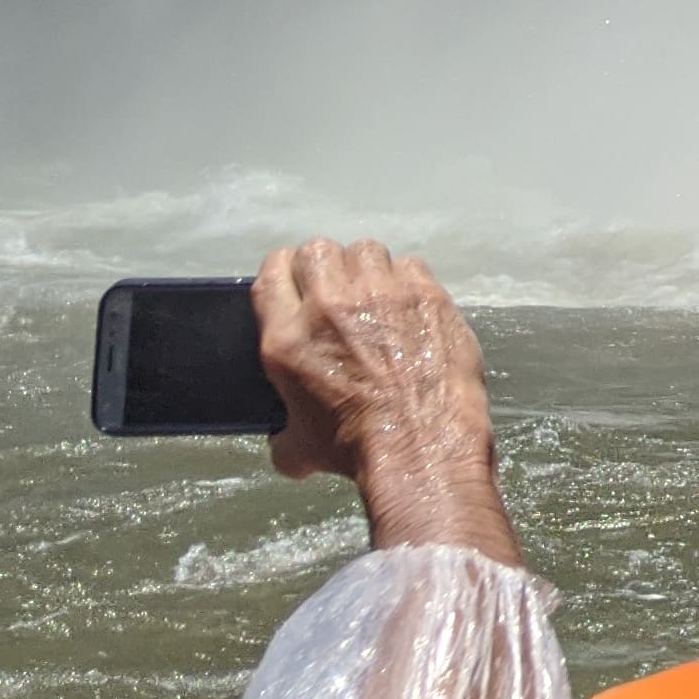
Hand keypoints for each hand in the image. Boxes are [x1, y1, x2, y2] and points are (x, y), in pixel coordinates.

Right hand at [254, 239, 519, 564]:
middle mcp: (330, 306)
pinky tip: (411, 306)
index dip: (283, 272)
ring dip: (366, 269)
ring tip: (375, 296)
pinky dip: (408, 280)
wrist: (419, 443)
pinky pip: (410, 265)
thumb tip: (287, 436)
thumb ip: (283, 430)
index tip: (294, 282)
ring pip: (366, 250)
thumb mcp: (296, 448)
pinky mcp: (425, 293)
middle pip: (318, 250)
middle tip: (336, 290)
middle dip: (324, 266)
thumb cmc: (357, 448)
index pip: (272, 272)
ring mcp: (381, 294)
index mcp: (287, 337)